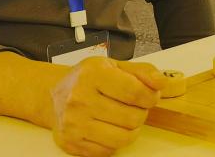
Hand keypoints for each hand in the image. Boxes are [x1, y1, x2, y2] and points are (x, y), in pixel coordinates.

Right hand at [50, 57, 164, 156]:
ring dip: (131, 129)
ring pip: (123, 138)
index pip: (136, 92)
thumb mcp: (113, 65)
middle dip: (141, 112)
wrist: (53, 95)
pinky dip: (115, 141)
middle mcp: (80, 98)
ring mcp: (74, 123)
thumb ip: (141, 72)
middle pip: (133, 117)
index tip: (150, 96)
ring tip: (124, 118)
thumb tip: (161, 82)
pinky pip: (109, 150)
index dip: (151, 97)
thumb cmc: (87, 79)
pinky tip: (108, 127)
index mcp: (92, 74)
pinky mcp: (71, 143)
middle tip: (134, 106)